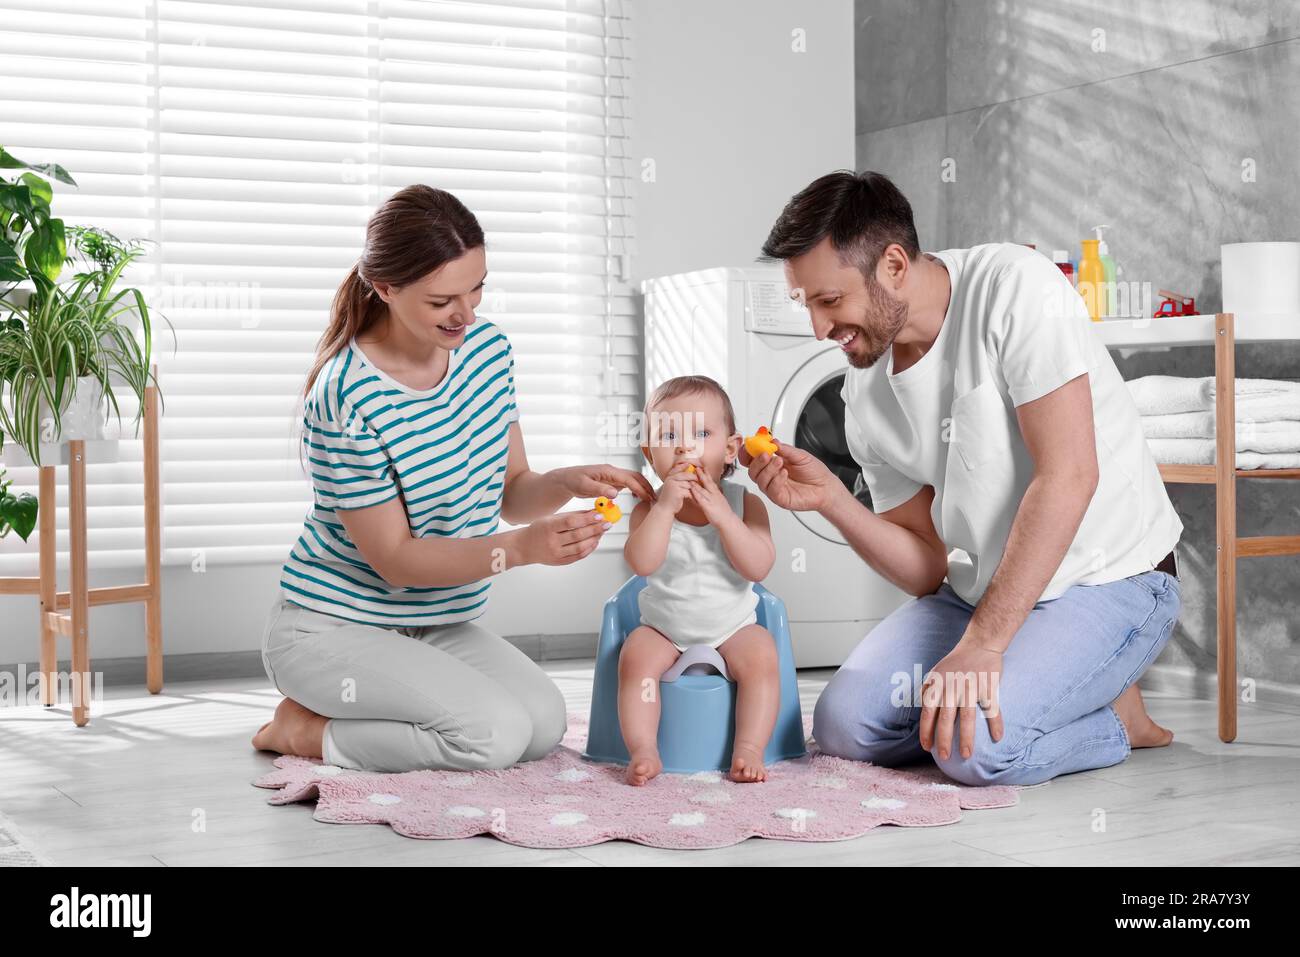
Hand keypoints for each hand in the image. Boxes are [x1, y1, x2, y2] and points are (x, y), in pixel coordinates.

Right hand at [517, 510, 609, 565]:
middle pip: (578, 535)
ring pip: (580, 547)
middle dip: (595, 528)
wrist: (523, 547)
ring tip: (602, 531)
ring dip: (594, 538)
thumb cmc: (538, 530)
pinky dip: (589, 549)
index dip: (587, 519)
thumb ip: (571, 515)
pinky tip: (595, 541)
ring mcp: (556, 554)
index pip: (571, 522)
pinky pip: (578, 556)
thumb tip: (592, 512)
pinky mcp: (560, 562)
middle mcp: (552, 542)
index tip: (599, 515)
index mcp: (548, 527)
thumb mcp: (551, 518)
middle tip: (606, 523)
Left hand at [553, 464, 655, 503]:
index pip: (629, 479)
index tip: (648, 498)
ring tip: (650, 499)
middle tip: (655, 499)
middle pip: (635, 476)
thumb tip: (615, 493)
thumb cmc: (572, 480)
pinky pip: (627, 484)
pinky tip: (639, 498)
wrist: (565, 480)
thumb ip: (599, 489)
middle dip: (646, 486)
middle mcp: (612, 471)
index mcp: (608, 471)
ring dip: (643, 488)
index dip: (640, 488)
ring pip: (633, 480)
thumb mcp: (584, 486)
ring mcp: (613, 476)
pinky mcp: (611, 482)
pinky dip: (636, 489)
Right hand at [653, 462, 696, 515]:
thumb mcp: (670, 486)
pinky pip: (689, 491)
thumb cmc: (669, 498)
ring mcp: (674, 486)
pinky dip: (692, 494)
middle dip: (693, 476)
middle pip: (685, 475)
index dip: (683, 466)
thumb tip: (686, 474)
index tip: (689, 464)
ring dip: (694, 487)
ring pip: (688, 483)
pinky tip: (695, 497)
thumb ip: (676, 480)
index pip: (676, 469)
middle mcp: (670, 480)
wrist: (664, 508)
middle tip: (699, 479)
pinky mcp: (678, 493)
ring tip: (699, 489)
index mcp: (668, 478)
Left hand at [688, 466, 731, 525]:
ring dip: (697, 483)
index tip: (704, 467)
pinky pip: (701, 499)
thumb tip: (709, 491)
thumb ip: (713, 496)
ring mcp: (712, 501)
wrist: (728, 521)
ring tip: (691, 476)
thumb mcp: (719, 501)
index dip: (707, 474)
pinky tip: (692, 489)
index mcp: (717, 493)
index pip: (712, 481)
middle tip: (697, 467)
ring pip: (703, 490)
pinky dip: (696, 493)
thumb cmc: (723, 513)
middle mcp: (715, 495)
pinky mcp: (708, 507)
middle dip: (702, 474)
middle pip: (708, 483)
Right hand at [739, 437, 836, 511]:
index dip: (747, 452)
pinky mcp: (779, 498)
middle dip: (757, 461)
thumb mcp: (799, 455)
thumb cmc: (814, 472)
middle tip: (766, 454)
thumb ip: (785, 449)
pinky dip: (776, 480)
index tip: (750, 445)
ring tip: (780, 462)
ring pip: (760, 480)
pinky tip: (784, 473)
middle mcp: (770, 476)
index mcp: (772, 463)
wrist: (826, 487)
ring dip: (768, 469)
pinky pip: (771, 490)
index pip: (752, 458)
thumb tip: (772, 441)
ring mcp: (774, 487)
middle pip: (752, 470)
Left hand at [918, 639, 1005, 760]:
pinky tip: (997, 738)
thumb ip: (927, 691)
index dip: (926, 731)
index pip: (928, 713)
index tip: (926, 747)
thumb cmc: (955, 662)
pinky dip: (996, 723)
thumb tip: (922, 710)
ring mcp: (971, 688)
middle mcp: (952, 688)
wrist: (979, 644)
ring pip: (967, 718)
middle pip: (945, 719)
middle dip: (943, 740)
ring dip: (966, 738)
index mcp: (937, 686)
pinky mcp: (988, 687)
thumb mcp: (934, 673)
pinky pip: (992, 709)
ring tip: (966, 755)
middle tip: (944, 757)